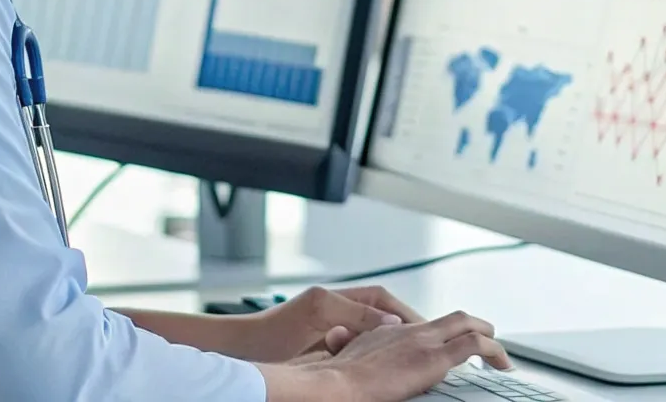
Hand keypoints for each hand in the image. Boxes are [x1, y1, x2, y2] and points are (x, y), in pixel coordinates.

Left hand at [240, 285, 424, 362]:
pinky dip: (373, 352)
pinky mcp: (323, 344)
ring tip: (410, 356)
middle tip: (426, 344)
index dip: (406, 315)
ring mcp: (329, 327)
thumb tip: (393, 325)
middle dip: (405, 328)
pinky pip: (357, 345)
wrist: (239, 349)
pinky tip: (380, 367)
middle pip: (382, 314)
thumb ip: (354, 314)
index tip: (424, 330)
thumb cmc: (269, 333)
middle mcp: (334, 309)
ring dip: (391, 341)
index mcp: (334, 298)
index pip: (383, 300)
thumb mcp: (317, 314)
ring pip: (372, 331)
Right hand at [288, 311, 512, 401]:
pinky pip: (474, 346)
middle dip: (474, 328)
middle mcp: (407, 330)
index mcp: (386, 332)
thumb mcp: (345, 363)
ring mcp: (422, 341)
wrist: (335, 384)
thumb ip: (359, 358)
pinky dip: (493, 352)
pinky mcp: (433, 358)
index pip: (424, 328)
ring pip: (468, 325)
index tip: (448, 349)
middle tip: (488, 343)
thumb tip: (354, 364)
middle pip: (452, 318)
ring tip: (500, 358)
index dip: (442, 337)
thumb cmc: (335, 381)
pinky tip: (502, 365)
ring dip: (489, 338)